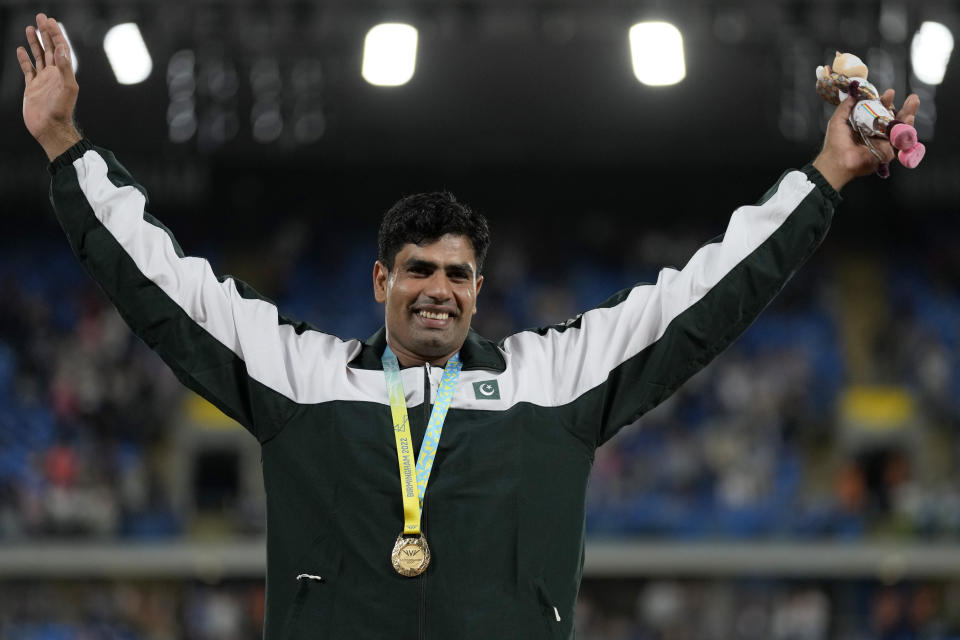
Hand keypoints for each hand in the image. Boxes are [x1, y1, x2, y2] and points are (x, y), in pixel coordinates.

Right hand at [16, 13, 81, 159]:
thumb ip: (64, 68)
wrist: (50, 128)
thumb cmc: (61, 111)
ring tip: (30, 28)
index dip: (56, 34)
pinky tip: (21, 50)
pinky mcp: (32, 87)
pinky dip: (24, 59)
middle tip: (40, 17)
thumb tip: (61, 49)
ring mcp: (43, 80)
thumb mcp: (67, 88)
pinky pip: (28, 69)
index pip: (60, 48)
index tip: (50, 21)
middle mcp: (54, 74)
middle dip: (46, 33)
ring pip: (39, 56)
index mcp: (63, 73)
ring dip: (35, 42)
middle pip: (50, 48)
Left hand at [812, 89, 920, 190]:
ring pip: (900, 127)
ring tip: (913, 103)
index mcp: (866, 126)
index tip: (889, 93)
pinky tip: (910, 118)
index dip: (885, 102)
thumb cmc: (835, 144)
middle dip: (905, 107)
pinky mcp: (887, 152)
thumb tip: (853, 94)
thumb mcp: (838, 120)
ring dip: (908, 114)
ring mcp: (883, 143)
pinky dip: (907, 129)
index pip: (880, 111)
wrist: (837, 161)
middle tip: (912, 97)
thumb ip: (846, 106)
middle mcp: (876, 134)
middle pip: (894, 118)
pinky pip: (900, 140)